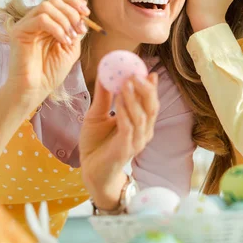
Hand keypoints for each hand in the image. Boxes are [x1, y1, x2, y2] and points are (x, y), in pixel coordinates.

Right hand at [5, 0, 89, 109]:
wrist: (35, 89)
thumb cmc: (51, 72)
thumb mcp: (70, 48)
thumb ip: (75, 31)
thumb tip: (82, 17)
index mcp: (48, 23)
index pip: (59, 1)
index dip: (74, 3)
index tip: (87, 13)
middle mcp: (36, 21)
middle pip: (54, 0)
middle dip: (72, 12)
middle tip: (80, 29)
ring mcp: (27, 25)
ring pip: (47, 7)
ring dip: (64, 20)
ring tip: (71, 37)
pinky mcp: (19, 31)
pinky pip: (41, 19)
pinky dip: (56, 28)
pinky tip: (63, 41)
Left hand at [79, 73, 158, 209]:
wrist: (90, 171)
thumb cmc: (96, 143)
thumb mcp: (98, 114)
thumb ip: (104, 96)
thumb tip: (104, 72)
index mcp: (140, 122)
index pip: (151, 102)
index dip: (151, 87)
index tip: (148, 71)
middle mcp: (143, 132)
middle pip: (152, 107)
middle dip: (146, 89)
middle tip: (135, 74)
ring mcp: (136, 142)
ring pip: (141, 117)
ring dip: (134, 98)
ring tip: (126, 82)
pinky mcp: (125, 150)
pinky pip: (128, 128)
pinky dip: (125, 113)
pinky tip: (118, 101)